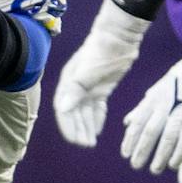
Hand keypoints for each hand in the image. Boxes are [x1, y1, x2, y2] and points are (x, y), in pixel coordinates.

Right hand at [52, 0, 151, 146]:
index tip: (74, 140)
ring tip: (91, 142)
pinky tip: (97, 130)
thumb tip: (62, 109)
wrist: (119, 37)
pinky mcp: (100, 88)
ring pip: (85, 112)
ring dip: (87, 127)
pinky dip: (96, 118)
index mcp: (68, 83)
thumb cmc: (101, 51)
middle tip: (87, 145)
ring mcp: (88, 88)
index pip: (64, 109)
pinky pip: (96, 107)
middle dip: (79, 129)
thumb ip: (75, 91)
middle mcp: (75, 87)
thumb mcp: (88, 72)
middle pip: (74, 113)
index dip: (67, 125)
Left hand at [119, 32, 181, 173]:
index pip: (138, 123)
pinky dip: (178, 153)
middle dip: (141, 151)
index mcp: (153, 100)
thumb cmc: (179, 82)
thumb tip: (127, 122)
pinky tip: (173, 164)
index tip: (125, 154)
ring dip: (160, 156)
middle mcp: (165, 107)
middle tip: (136, 165)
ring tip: (154, 169)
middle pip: (150, 133)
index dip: (130, 140)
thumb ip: (142, 107)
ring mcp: (181, 113)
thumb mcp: (156, 90)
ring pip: (167, 139)